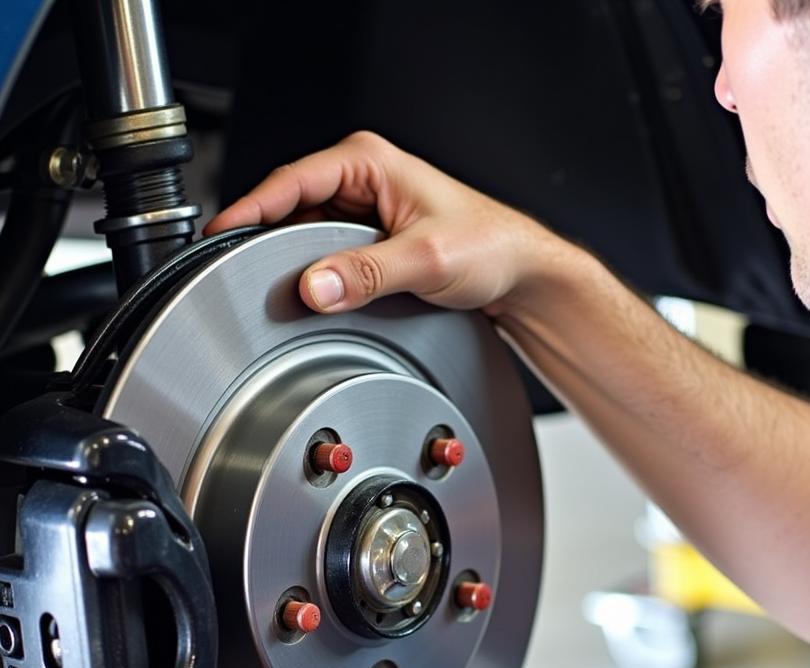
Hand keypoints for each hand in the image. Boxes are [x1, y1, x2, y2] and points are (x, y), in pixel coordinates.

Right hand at [204, 131, 564, 316]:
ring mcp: (365, 210)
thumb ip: (368, 274)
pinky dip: (316, 272)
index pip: (290, 182)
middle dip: (269, 241)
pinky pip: (327, 253)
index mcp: (369, 162)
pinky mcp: (371, 239)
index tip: (219, 237)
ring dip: (293, 260)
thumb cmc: (489, 247)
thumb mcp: (426, 260)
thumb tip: (315, 286)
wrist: (519, 275)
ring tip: (279, 288)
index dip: (250, 210)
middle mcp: (363, 180)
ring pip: (306, 234)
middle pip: (291, 209)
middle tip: (245, 276)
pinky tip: (314, 292)